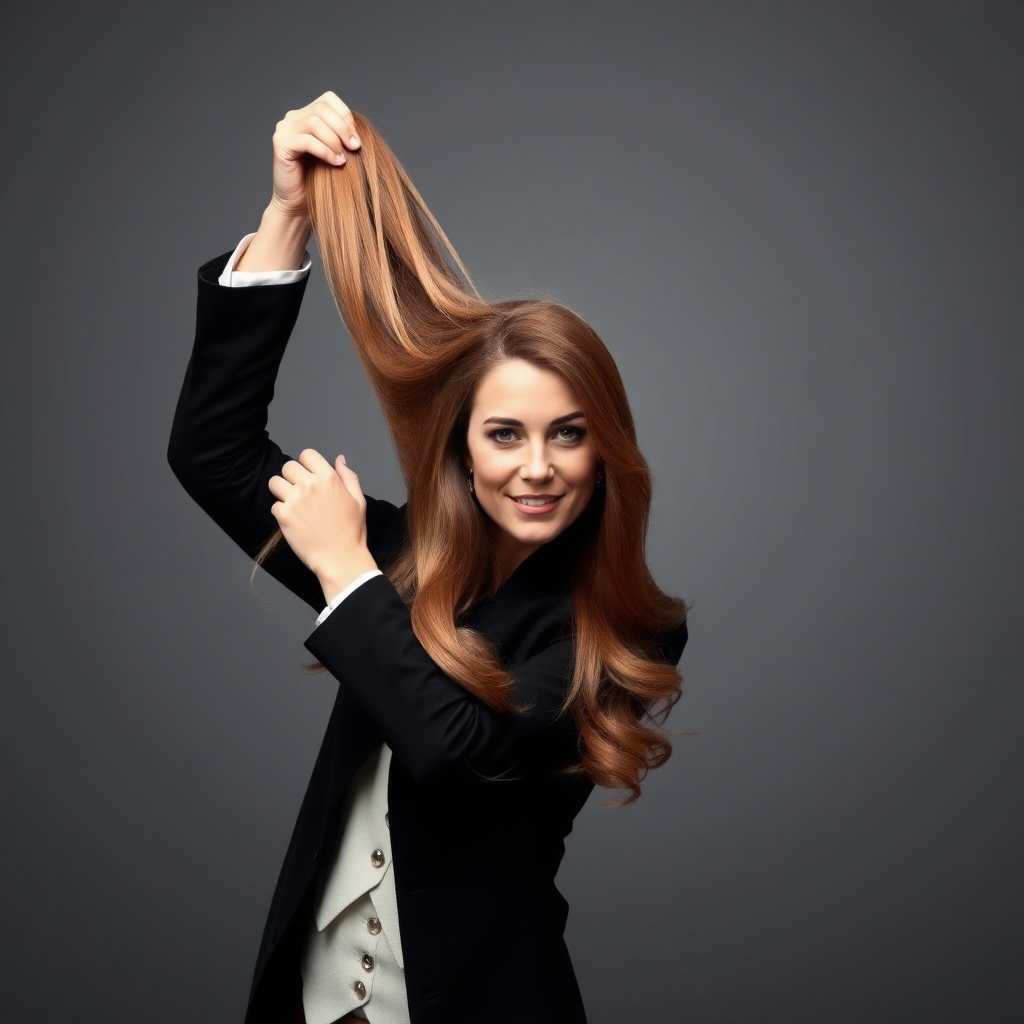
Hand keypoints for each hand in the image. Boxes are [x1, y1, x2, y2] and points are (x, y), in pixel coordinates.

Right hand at [268, 91, 361, 221]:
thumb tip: (360, 129)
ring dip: (334, 140)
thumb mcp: (336, 154)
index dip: (345, 115)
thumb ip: (342, 137)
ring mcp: (284, 129)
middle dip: (343, 128)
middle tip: (355, 148)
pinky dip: (325, 151)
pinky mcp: (280, 144)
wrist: (299, 206)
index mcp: (306, 115)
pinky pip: (307, 140)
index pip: (328, 99)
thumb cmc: (320, 183)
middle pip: (322, 109)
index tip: (357, 138)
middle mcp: (293, 118)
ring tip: (344, 158)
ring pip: (314, 122)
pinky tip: (336, 163)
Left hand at [268, 450, 377, 599]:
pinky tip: (293, 521)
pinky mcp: (284, 516)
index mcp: (329, 478)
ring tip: (292, 504)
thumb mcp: (358, 500)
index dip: (306, 464)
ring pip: (275, 482)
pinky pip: (274, 506)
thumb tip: (339, 459)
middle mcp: (310, 485)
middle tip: (299, 492)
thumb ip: (348, 476)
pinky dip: (281, 513)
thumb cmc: (352, 531)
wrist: (340, 558)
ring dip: (281, 491)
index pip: (307, 454)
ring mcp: (295, 500)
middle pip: (288, 466)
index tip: (308, 476)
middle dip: (292, 477)